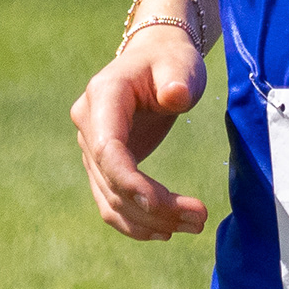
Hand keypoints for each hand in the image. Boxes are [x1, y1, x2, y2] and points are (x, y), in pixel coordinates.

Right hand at [70, 30, 210, 239]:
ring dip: (149, 221)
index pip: (108, 150)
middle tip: (200, 219)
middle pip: (112, 181)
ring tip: (194, 226)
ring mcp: (93, 147)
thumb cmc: (170, 59)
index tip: (161, 204)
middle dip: (154, 208)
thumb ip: (176, 78)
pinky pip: (112, 201)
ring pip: (111, 198)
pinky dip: (136, 221)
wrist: (155, 58)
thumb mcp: (179, 62)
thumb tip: (174, 96)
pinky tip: (166, 231)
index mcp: (103, 97)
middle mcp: (89, 125)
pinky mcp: (104, 165)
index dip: (130, 182)